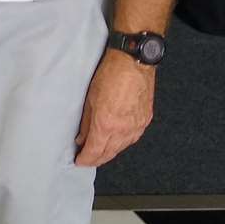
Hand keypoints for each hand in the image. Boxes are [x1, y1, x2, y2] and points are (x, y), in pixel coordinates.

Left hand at [74, 49, 156, 165]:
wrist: (133, 62)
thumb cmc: (110, 74)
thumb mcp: (89, 99)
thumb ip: (86, 123)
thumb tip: (82, 138)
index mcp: (106, 125)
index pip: (94, 152)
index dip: (85, 159)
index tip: (79, 161)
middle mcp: (123, 129)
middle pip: (109, 153)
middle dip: (97, 159)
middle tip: (87, 159)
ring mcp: (137, 126)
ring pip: (122, 148)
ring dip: (110, 152)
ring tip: (100, 152)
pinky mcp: (145, 120)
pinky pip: (132, 138)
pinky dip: (122, 143)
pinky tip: (116, 141)